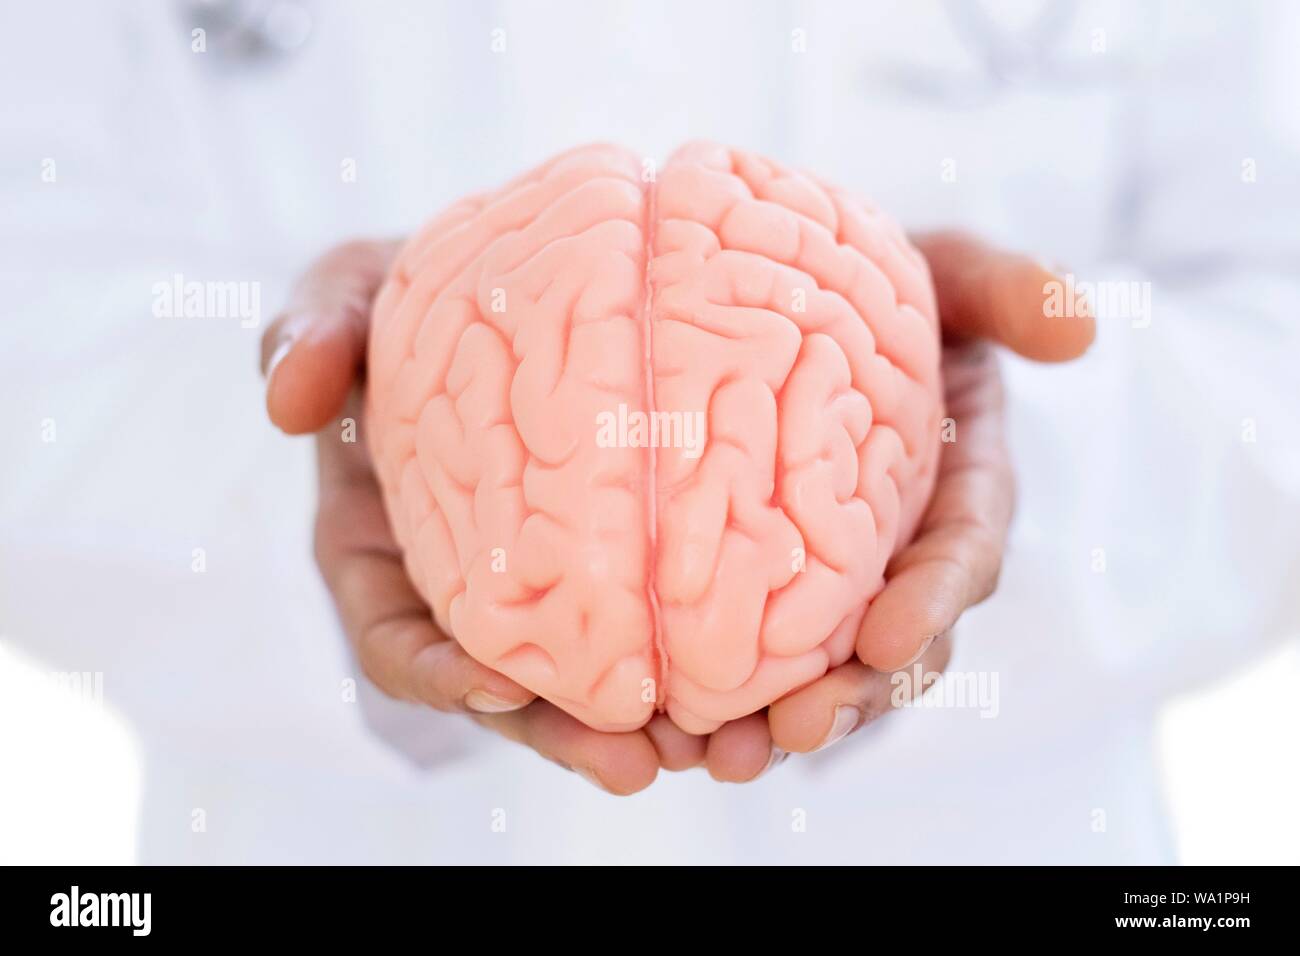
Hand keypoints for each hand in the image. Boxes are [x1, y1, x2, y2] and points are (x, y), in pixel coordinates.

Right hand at [262, 240, 698, 794]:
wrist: (494, 295)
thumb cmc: (406, 302)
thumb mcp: (346, 295)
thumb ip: (310, 334)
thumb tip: (288, 399)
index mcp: (383, 553)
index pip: (396, 640)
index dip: (441, 675)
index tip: (501, 686)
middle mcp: (464, 590)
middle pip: (512, 688)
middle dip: (570, 733)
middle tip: (641, 762)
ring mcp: (542, 583)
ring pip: (594, 679)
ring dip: (656, 722)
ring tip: (729, 748)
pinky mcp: (619, 559)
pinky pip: (658, 618)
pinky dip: (706, 652)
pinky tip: (776, 667)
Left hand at [700, 232, 1095, 779]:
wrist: (808, 305)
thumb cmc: (888, 287)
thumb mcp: (948, 273)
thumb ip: (1005, 290)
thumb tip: (1079, 327)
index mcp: (960, 488)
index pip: (962, 553)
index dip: (935, 600)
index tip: (891, 640)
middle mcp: (907, 550)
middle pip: (896, 642)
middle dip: (856, 694)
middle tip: (797, 729)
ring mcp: (843, 578)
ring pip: (827, 668)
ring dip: (783, 718)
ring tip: (725, 755)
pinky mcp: (775, 588)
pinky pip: (756, 652)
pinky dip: (723, 694)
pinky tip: (668, 729)